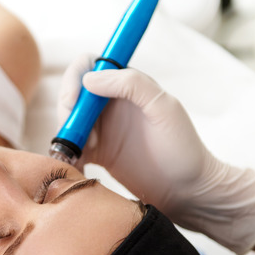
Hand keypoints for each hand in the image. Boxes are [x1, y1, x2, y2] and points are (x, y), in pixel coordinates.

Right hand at [58, 55, 254, 253]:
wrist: (189, 190)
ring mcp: (103, 128)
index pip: (88, 65)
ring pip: (69, 122)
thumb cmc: (183, 147)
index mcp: (127, 85)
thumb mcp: (163, 107)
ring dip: (66, 137)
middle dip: (67, 113)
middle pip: (72, 94)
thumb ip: (131, 85)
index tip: (73, 104)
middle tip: (81, 139)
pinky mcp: (99, 154)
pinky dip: (68, 157)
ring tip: (82, 157)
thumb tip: (89, 79)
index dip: (75, 79)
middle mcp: (111, 103)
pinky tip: (76, 169)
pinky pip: (72, 149)